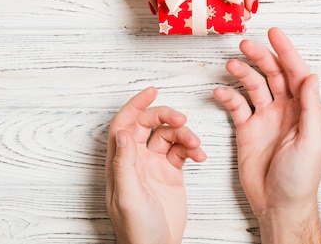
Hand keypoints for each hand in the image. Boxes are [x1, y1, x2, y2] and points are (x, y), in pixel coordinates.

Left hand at [106, 87, 206, 243]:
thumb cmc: (136, 229)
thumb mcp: (127, 196)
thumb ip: (124, 164)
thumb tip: (122, 133)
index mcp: (121, 162)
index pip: (124, 124)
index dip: (135, 105)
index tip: (151, 91)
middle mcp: (137, 159)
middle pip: (149, 125)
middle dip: (166, 117)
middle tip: (181, 119)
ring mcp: (155, 165)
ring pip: (169, 136)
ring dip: (184, 135)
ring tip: (195, 146)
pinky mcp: (171, 173)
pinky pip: (182, 151)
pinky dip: (192, 150)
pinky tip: (200, 157)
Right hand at [213, 27, 320, 243]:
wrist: (278, 205)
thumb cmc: (300, 178)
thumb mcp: (312, 141)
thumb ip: (311, 108)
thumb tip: (312, 76)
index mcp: (304, 110)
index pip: (296, 74)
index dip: (287, 52)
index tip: (275, 34)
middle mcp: (285, 110)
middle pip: (273, 75)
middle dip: (260, 57)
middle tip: (245, 44)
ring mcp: (265, 119)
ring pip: (253, 87)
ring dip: (242, 74)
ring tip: (230, 65)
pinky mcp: (247, 130)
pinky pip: (236, 107)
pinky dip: (228, 97)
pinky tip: (219, 92)